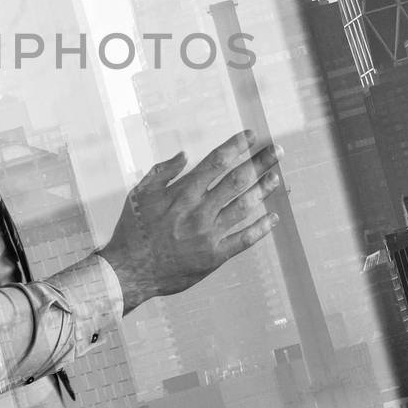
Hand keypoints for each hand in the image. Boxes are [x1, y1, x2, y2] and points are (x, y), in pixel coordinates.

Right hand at [98, 130, 282, 315]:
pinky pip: (244, 240)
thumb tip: (184, 154)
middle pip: (237, 180)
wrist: (130, 271)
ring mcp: (209, 234)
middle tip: (278, 151)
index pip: (216, 162)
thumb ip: (162, 172)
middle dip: (260, 163)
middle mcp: (199, 211)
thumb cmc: (133, 230)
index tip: (252, 136)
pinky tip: (273, 218)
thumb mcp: (139, 194)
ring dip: (263, 190)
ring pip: (245, 207)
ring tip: (277, 177)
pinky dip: (261, 228)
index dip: (236, 146)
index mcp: (182, 193)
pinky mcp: (214, 256)